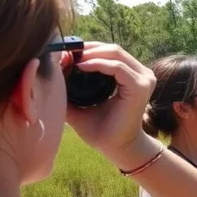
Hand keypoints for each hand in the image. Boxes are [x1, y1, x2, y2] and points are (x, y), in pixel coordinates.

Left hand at [66, 42, 159, 167]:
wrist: (114, 148)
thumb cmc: (100, 129)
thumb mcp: (79, 102)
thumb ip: (68, 84)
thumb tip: (53, 63)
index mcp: (130, 76)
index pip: (109, 52)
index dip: (86, 49)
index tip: (64, 53)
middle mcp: (141, 74)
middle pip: (112, 49)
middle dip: (87, 48)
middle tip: (65, 53)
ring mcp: (143, 79)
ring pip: (115, 53)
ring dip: (91, 53)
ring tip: (71, 59)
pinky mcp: (140, 87)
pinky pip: (117, 67)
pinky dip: (98, 64)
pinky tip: (81, 67)